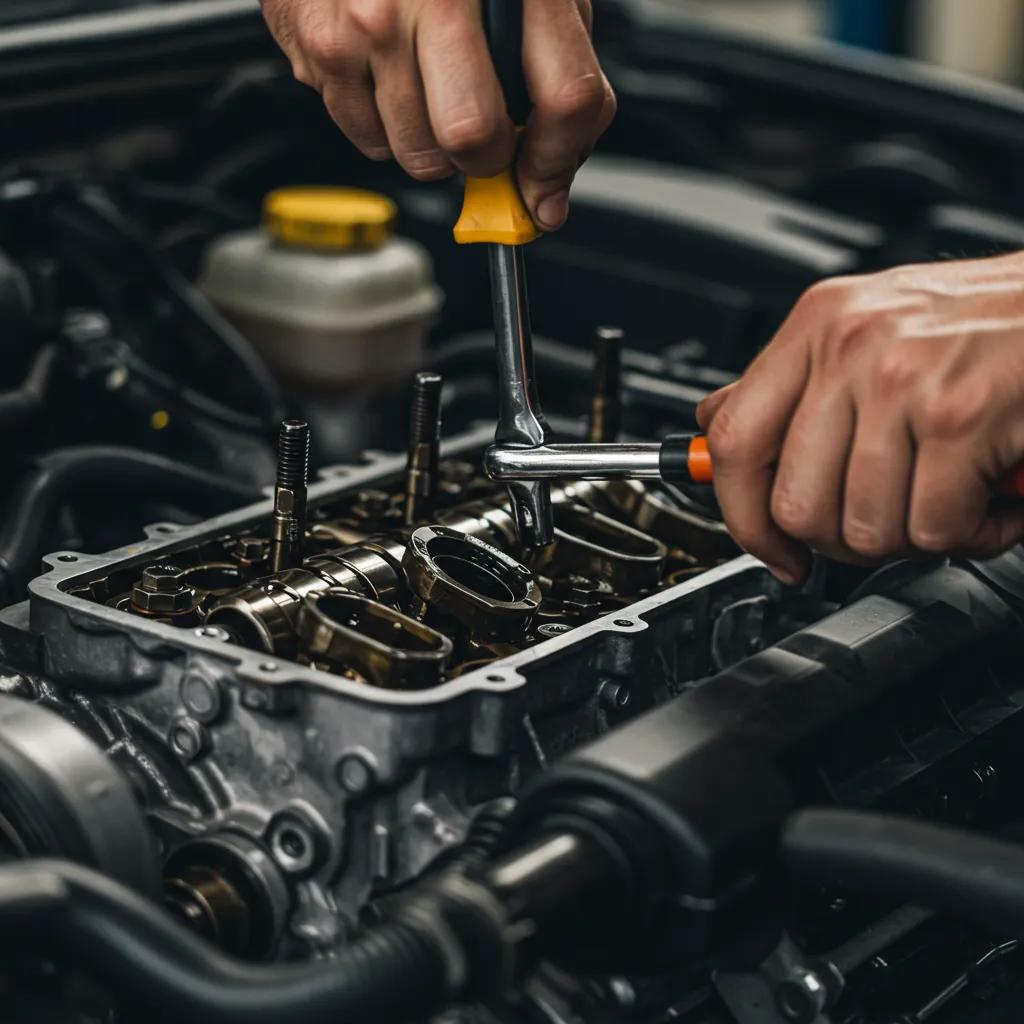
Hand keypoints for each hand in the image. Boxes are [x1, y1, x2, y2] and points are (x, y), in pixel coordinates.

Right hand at [261, 0, 615, 230]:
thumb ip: (558, 77)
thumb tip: (549, 186)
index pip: (565, 95)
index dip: (558, 158)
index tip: (546, 183)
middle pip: (475, 137)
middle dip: (485, 158)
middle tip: (483, 136)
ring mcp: (372, 19)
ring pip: (420, 155)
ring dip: (435, 148)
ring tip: (431, 91)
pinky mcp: (323, 46)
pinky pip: (371, 142)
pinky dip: (388, 129)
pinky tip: (390, 78)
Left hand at [696, 253, 1023, 583]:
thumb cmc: (981, 326)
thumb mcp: (868, 330)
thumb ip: (791, 385)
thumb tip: (714, 426)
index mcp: (816, 326)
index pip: (733, 442)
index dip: (743, 517)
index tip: (772, 548)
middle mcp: (850, 347)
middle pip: (795, 505)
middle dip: (840, 542)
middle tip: (879, 528)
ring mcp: (902, 381)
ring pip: (864, 528)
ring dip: (912, 539)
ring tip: (945, 501)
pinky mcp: (961, 418)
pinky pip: (931, 529)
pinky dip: (968, 534)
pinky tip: (985, 501)